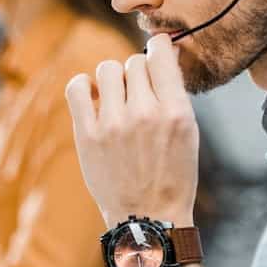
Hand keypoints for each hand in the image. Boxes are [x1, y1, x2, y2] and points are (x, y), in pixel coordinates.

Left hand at [64, 34, 198, 229]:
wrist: (148, 217)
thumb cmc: (173, 175)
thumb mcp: (189, 132)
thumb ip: (174, 93)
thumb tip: (162, 52)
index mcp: (176, 111)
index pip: (160, 53)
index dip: (158, 48)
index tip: (155, 54)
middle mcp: (144, 113)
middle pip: (134, 61)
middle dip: (137, 73)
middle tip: (138, 95)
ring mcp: (113, 124)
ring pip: (108, 69)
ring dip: (113, 80)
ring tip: (117, 99)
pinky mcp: (87, 135)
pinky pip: (77, 87)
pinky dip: (83, 86)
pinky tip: (93, 98)